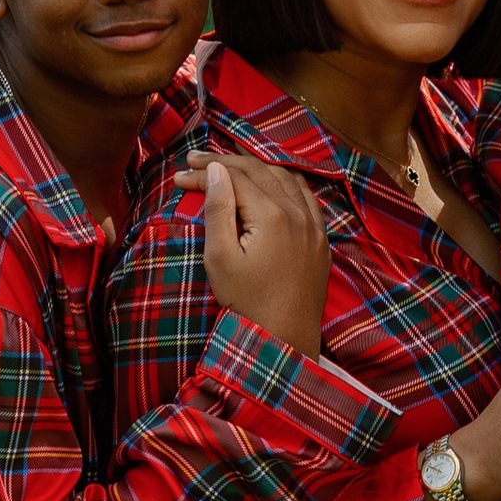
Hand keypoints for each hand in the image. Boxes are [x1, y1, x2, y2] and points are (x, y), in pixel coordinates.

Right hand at [200, 153, 329, 357]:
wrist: (285, 340)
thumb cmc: (247, 304)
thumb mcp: (220, 258)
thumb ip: (218, 210)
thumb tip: (214, 170)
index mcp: (272, 215)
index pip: (235, 178)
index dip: (204, 172)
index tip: (179, 175)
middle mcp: (298, 213)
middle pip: (259, 171)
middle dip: (225, 162)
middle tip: (195, 160)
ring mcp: (314, 226)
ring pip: (285, 177)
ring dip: (255, 166)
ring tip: (229, 165)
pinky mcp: (321, 240)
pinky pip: (305, 196)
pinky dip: (283, 181)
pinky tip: (270, 181)